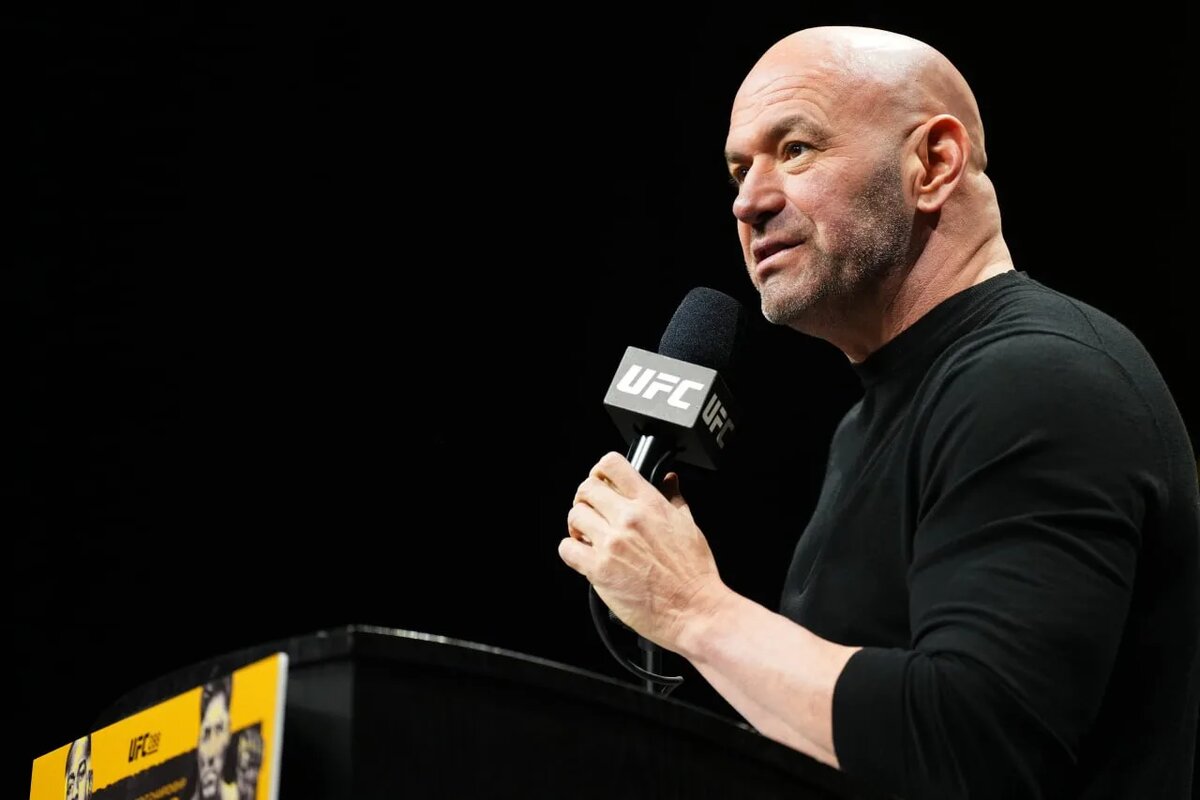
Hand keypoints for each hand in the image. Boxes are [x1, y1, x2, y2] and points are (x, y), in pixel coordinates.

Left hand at [558, 452, 729, 651]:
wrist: (694, 609)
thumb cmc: (694, 573)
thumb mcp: (689, 525)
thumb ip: (674, 498)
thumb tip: (669, 480)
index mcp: (650, 504)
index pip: (612, 465)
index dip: (600, 471)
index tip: (601, 482)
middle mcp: (628, 519)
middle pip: (586, 488)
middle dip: (586, 499)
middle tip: (593, 513)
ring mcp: (612, 543)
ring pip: (574, 516)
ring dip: (578, 525)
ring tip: (588, 536)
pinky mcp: (599, 570)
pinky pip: (567, 549)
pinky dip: (571, 550)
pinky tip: (584, 556)